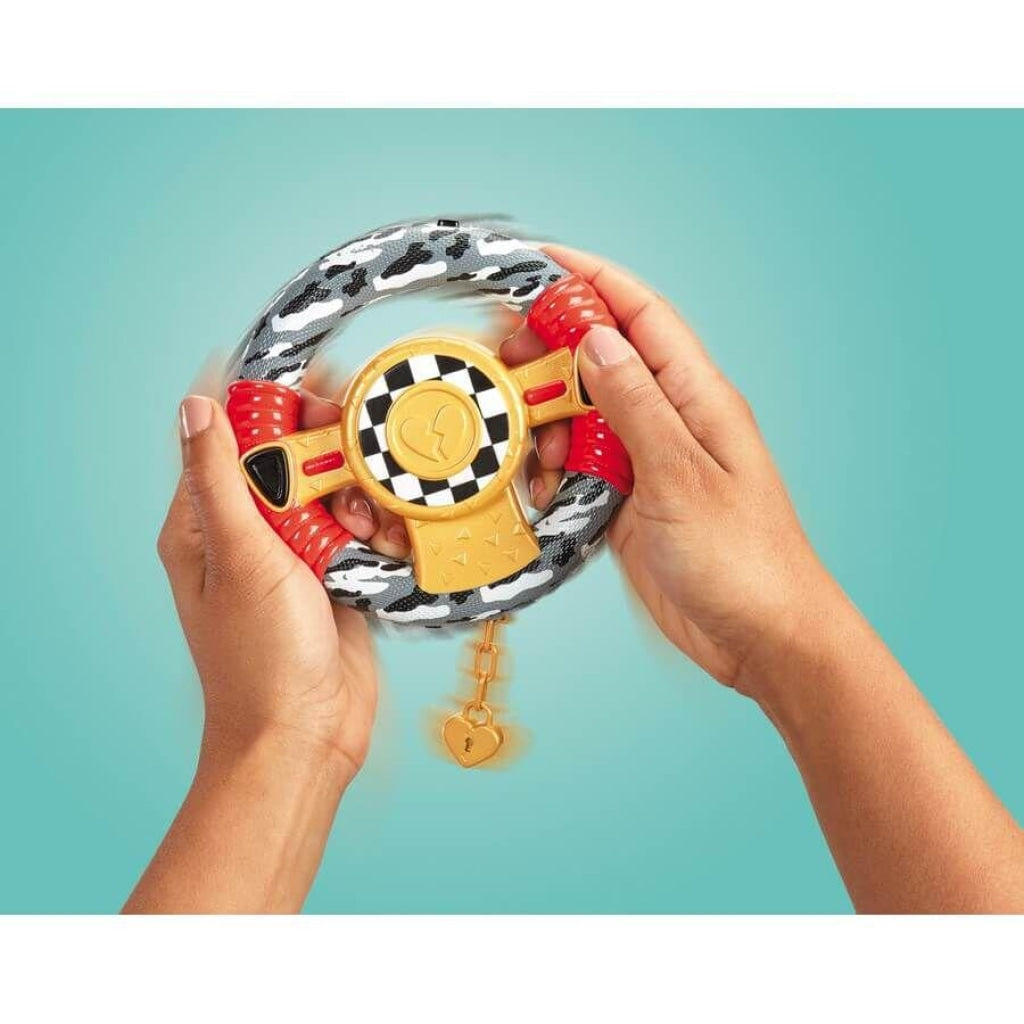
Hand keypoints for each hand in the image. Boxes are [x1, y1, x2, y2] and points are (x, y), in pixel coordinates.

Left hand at [158, 392, 378, 782]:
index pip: (233, 437)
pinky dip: (377, 530)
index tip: (316, 391)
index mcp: (206, 523)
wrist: (308, 734)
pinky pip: (361, 527)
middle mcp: (250, 532)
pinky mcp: (336, 574)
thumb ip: (221, 479)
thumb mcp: (238, 558)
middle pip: (292, 457)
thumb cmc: (260, 659)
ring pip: (334, 489)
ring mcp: (296, 553)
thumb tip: (197, 406)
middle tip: (353, 458)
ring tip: (361, 525)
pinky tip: (382, 547)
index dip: (272, 405)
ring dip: (357, 495)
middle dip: (328, 452)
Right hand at [502, 246, 845, 694]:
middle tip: (503, 361)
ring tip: (533, 451)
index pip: (641, 316)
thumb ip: (636, 406)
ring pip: (581, 416)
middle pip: (600, 361)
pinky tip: (545, 491)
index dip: (592, 281)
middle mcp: (670, 421)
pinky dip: (554, 472)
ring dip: (547, 424)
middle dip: (550, 353)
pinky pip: (579, 467)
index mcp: (697, 398)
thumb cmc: (744, 561)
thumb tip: (597, 341)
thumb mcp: (682, 476)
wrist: (761, 638)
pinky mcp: (628, 501)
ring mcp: (647, 462)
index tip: (539, 261)